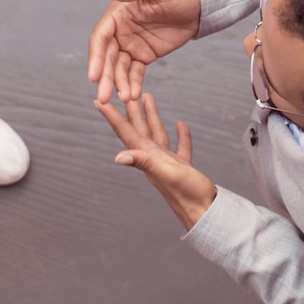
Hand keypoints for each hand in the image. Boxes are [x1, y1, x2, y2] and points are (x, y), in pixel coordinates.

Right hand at [87, 0, 201, 102]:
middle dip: (105, 78)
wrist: (199, 6)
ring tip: (126, 99)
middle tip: (104, 98)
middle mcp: (119, 31)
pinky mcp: (143, 56)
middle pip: (106, 58)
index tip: (93, 76)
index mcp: (117, 15)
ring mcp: (130, 45)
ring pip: (119, 69)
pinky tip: (134, 95)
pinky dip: (133, 84)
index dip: (95, 57)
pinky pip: (135, 73)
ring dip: (119, 84)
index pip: (100, 38)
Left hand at [94, 93, 215, 230]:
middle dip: (130, 110)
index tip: (99, 101)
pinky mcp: (182, 167)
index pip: (126, 132)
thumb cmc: (186, 194)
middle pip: (138, 128)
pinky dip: (180, 134)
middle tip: (122, 91)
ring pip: (157, 133)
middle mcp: (153, 158)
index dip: (112, 116)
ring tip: (148, 97)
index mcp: (147, 156)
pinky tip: (181, 124)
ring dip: (152, 116)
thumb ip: (144, 163)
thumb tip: (117, 158)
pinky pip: (179, 146)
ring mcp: (167, 162)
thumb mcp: (165, 172)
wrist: (205, 212)